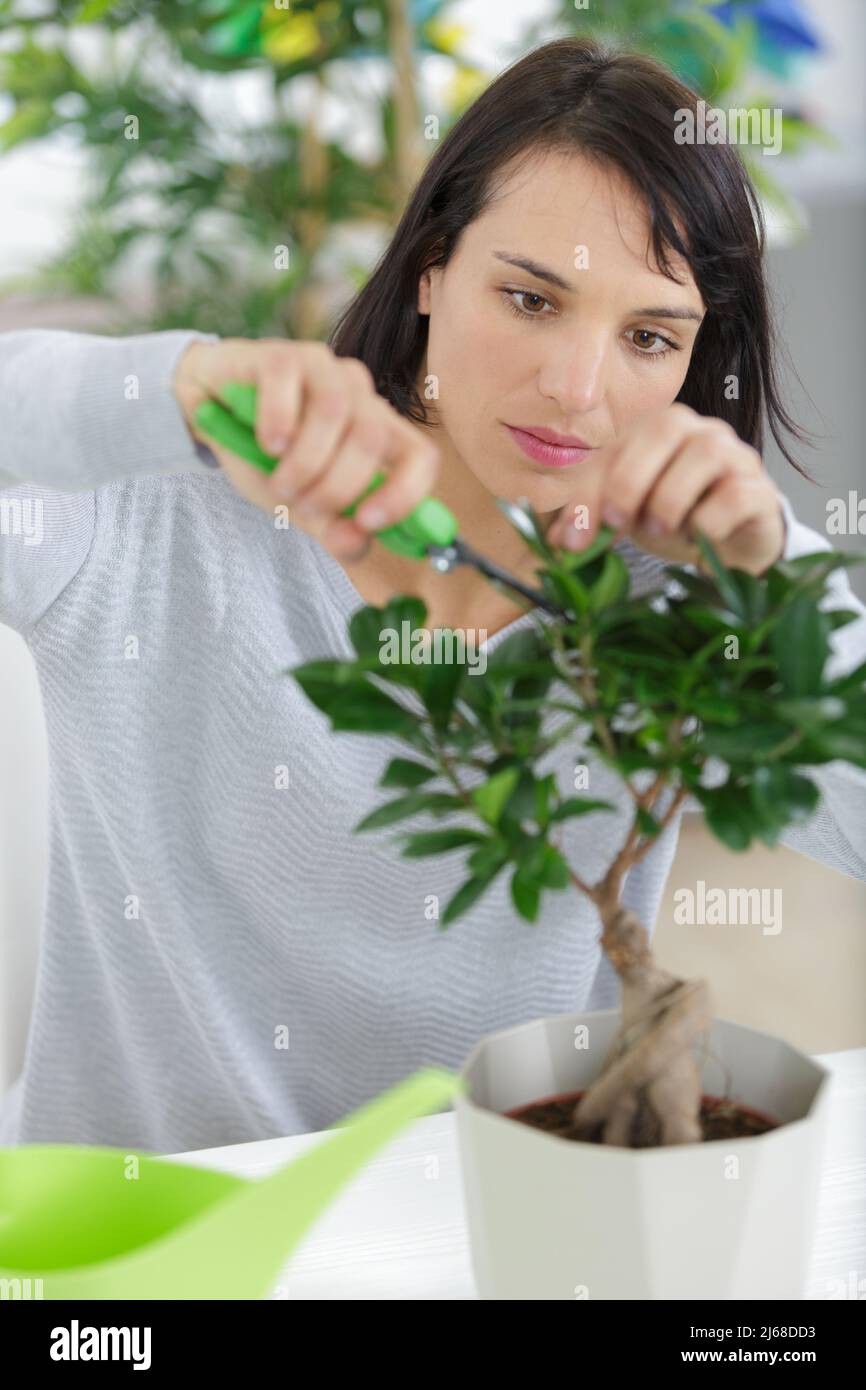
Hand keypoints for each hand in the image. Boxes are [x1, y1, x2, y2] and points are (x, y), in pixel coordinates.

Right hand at [173, 337, 438, 559]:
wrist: (208, 410)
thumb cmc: (264, 454)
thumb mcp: (299, 502)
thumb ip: (331, 527)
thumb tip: (356, 544)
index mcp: (378, 430)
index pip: (421, 456)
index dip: (405, 493)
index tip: (368, 522)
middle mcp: (360, 395)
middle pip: (371, 439)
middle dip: (335, 487)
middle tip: (302, 505)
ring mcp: (324, 368)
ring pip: (334, 413)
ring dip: (303, 463)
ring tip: (279, 482)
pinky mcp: (282, 354)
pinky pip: (289, 386)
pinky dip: (276, 424)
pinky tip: (264, 443)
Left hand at [548, 403, 785, 576]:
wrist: (731, 542)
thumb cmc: (673, 519)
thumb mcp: (627, 517)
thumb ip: (592, 521)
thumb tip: (558, 543)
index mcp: (658, 431)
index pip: (617, 448)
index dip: (589, 494)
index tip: (575, 541)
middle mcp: (699, 432)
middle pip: (665, 429)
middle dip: (631, 481)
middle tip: (618, 525)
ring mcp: (735, 456)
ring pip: (705, 454)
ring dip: (671, 500)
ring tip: (660, 532)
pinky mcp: (760, 490)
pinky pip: (736, 495)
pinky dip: (708, 523)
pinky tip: (697, 538)